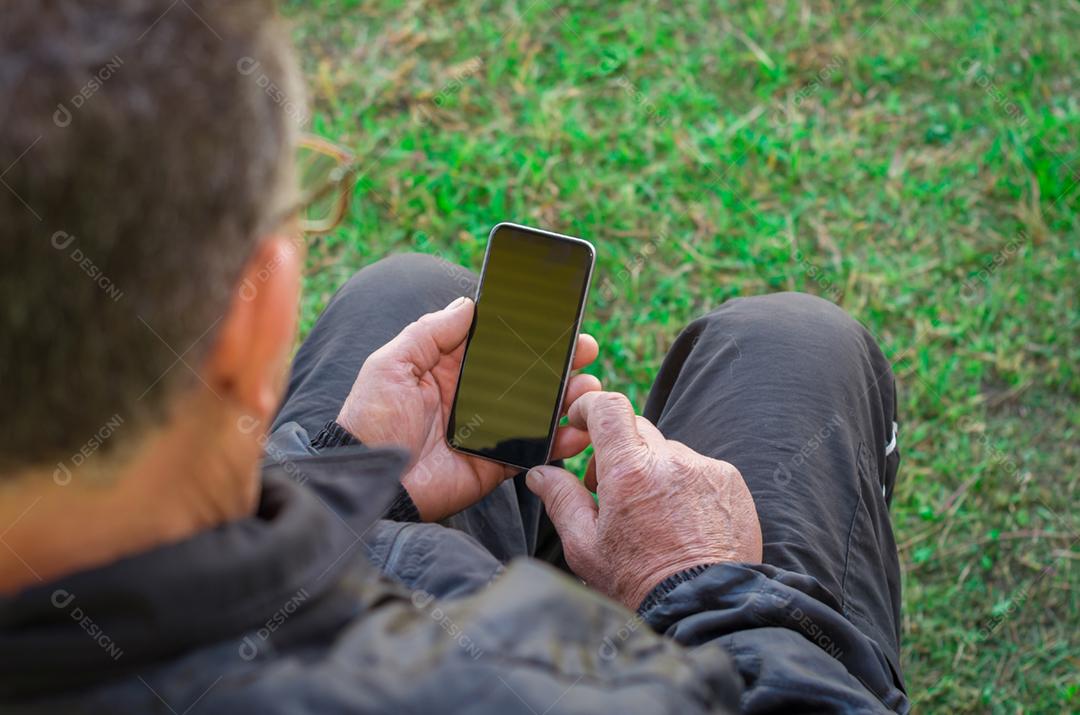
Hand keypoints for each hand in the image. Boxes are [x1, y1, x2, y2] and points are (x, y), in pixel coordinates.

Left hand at [337, 296, 599, 521]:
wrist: (370, 481)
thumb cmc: (371, 419)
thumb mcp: (391, 364)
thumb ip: (429, 332)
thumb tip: (468, 304)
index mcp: (449, 368)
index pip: (497, 344)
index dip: (527, 332)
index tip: (558, 319)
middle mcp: (473, 396)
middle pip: (526, 374)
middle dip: (560, 361)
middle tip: (585, 349)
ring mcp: (487, 431)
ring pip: (538, 410)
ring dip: (567, 398)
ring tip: (587, 388)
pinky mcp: (495, 464)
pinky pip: (534, 451)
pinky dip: (560, 442)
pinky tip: (578, 429)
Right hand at [525, 391, 761, 609]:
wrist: (703, 608)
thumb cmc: (640, 583)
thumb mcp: (585, 547)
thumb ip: (561, 500)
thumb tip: (541, 473)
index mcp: (629, 471)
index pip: (608, 408)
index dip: (590, 406)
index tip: (581, 420)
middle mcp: (671, 460)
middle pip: (637, 430)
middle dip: (618, 451)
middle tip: (608, 490)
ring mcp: (705, 469)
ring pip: (668, 452)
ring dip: (654, 471)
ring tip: (651, 516)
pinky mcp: (731, 482)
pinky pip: (699, 468)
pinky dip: (685, 485)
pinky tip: (681, 522)